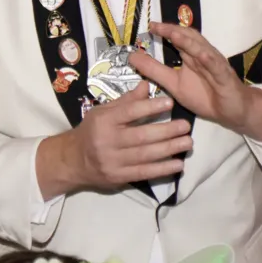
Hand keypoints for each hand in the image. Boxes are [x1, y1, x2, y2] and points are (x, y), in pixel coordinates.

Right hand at [39, 85, 189, 195]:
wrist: (74, 160)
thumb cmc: (92, 130)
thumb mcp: (104, 111)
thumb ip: (127, 101)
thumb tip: (147, 85)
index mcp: (104, 121)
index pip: (129, 113)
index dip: (150, 108)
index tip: (170, 103)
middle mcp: (107, 141)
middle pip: (141, 136)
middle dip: (166, 131)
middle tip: (186, 125)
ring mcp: (113, 161)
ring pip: (145, 155)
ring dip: (169, 149)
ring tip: (187, 143)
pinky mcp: (118, 177)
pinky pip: (144, 173)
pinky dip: (163, 169)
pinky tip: (178, 164)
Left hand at [131, 22, 261, 142]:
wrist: (232, 111)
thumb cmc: (204, 96)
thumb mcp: (174, 85)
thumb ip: (155, 71)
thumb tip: (132, 57)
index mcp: (192, 55)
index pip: (179, 38)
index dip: (165, 30)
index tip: (150, 26)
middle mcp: (204, 55)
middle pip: (189, 38)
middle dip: (174, 30)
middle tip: (157, 26)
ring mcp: (215, 64)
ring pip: (202, 49)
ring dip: (188, 41)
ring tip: (174, 34)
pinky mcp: (225, 78)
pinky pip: (216, 67)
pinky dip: (209, 59)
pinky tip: (200, 55)